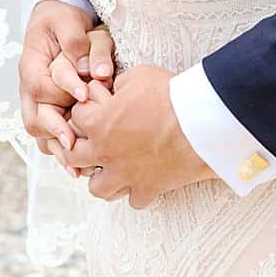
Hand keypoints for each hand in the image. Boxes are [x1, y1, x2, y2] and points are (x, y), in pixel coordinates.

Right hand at [19, 2, 112, 155]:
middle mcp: (30, 87)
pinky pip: (49, 135)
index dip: (61, 92)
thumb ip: (76, 41)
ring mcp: (37, 102)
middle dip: (54, 132)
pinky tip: (78, 166)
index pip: (40, 86)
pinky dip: (61, 151)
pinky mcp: (49, 109)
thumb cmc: (61, 19)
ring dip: (57, 149)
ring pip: (40, 132)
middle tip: (74, 144)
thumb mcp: (68, 20)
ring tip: (76, 166)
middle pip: (33, 117)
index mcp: (31, 65)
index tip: (84, 96)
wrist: (55, 19)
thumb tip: (88, 70)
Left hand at [57, 65, 216, 208]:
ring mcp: (125, 174)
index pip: (75, 117)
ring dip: (102, 178)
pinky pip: (134, 201)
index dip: (84, 109)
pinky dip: (136, 192)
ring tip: (112, 169)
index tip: (96, 107)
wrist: (201, 122)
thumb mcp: (140, 75)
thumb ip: (120, 84)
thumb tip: (116, 90)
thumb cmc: (171, 95)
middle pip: (74, 158)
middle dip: (79, 148)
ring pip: (98, 189)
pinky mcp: (148, 188)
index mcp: (99, 124)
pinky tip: (142, 180)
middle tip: (92, 142)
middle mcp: (106, 153)